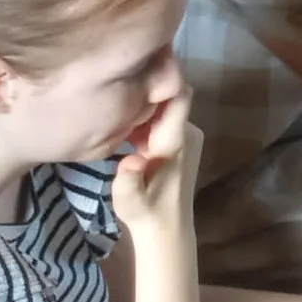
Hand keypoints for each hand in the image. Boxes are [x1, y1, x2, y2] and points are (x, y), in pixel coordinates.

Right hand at [112, 89, 200, 247]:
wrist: (166, 229)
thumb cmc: (146, 213)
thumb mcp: (129, 200)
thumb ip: (129, 180)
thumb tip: (132, 161)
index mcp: (176, 140)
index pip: (179, 95)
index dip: (162, 78)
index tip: (136, 72)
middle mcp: (187, 133)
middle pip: (168, 99)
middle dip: (144, 96)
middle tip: (113, 99)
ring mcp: (187, 137)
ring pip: (164, 109)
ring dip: (143, 111)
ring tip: (115, 113)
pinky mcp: (182, 143)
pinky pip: (163, 120)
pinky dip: (146, 122)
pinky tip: (126, 133)